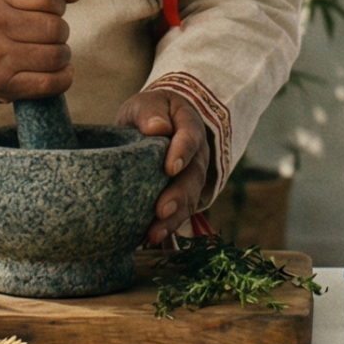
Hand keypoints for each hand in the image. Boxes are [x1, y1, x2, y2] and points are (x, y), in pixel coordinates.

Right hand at [0, 0, 78, 101]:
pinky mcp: (0, 85)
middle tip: (46, 35)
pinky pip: (51, 83)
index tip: (49, 11)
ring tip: (49, 52)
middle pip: (56, 28)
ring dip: (62, 54)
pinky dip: (64, 77)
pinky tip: (57, 70)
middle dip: (60, 31)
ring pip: (57, 55)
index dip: (59, 4)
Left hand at [117, 88, 211, 245]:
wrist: (158, 124)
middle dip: (179, 195)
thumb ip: (150, 112)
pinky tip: (150, 239)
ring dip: (174, 218)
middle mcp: (198, 155)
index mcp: (189, 125)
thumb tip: (157, 128)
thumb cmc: (150, 114)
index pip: (190, 138)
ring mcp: (193, 177)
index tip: (170, 168)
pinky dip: (168, 227)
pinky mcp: (183, 195)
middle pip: (193, 176)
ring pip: (190, 199)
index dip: (182, 152)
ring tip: (154, 234)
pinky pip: (180, 213)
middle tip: (161, 210)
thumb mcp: (146, 103)